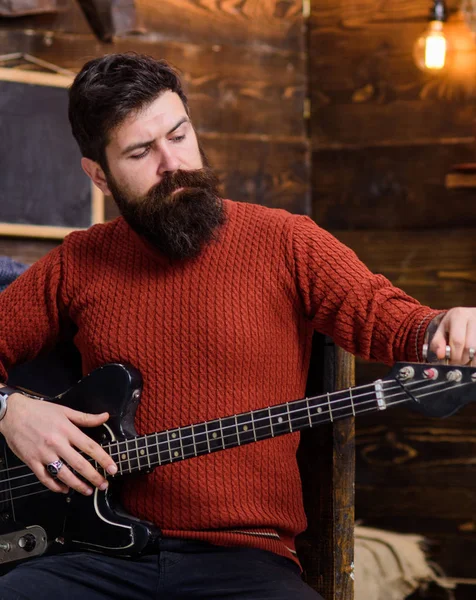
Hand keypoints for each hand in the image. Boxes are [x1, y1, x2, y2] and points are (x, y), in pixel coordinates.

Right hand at [0, 392, 116, 494]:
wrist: (12, 413)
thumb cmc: (39, 411)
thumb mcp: (65, 411)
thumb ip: (86, 417)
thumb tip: (105, 417)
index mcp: (67, 430)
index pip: (90, 447)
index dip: (103, 459)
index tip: (113, 469)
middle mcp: (57, 443)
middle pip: (79, 464)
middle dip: (94, 477)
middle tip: (104, 485)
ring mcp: (43, 454)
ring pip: (63, 474)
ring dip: (77, 485)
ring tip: (88, 490)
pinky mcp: (31, 462)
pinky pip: (45, 478)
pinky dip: (56, 486)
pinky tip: (65, 489)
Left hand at [430, 307, 475, 363]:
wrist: (469, 314)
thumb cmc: (453, 323)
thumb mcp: (442, 329)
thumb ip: (438, 342)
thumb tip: (440, 355)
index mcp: (459, 316)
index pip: (458, 341)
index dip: (454, 355)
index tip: (451, 361)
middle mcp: (474, 318)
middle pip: (470, 347)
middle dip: (463, 359)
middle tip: (458, 361)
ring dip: (472, 359)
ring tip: (466, 359)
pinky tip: (472, 356)